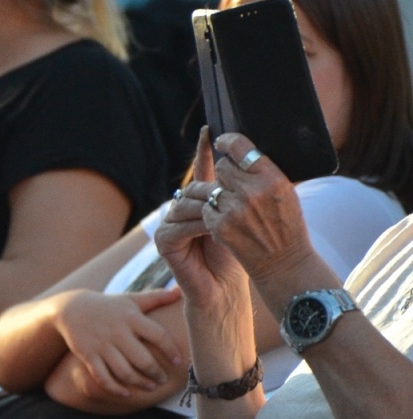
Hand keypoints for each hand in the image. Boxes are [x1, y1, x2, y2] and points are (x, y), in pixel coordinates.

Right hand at [53, 287, 185, 398]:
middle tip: (163, 380)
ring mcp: (101, 345)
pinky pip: (102, 377)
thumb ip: (156, 298)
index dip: (170, 350)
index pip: (158, 335)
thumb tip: (180, 290)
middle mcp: (117, 331)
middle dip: (156, 374)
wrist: (71, 308)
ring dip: (140, 383)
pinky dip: (115, 389)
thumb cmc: (109, 306)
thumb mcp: (131, 300)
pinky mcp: (88, 355)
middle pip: (142, 360)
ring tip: (150, 387)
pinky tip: (126, 393)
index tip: (177, 362)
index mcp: (131, 317)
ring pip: (124, 372)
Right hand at [155, 129, 247, 316]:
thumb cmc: (239, 256)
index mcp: (202, 201)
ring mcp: (170, 224)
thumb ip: (242, 196)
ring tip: (223, 218)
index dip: (204, 150)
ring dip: (207, 211)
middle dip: (211, 192)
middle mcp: (183, 209)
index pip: (202, 170)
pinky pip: (177, 225)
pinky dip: (196, 227)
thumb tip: (253, 168)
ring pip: (185, 205)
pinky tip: (210, 230)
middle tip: (229, 198)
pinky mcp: (164, 240)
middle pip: (193, 188)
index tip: (209, 130)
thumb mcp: (246, 219)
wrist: (225, 288)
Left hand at [203, 131, 317, 289]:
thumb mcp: (286, 193)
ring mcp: (234, 210)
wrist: (284, 263)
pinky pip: (207, 208)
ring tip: (234, 206)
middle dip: (225, 173)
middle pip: (222, 167)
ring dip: (219, 194)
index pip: (241, 147)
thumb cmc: (287, 226)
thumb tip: (242, 151)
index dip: (227, 141)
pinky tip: (229, 221)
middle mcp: (253, 192)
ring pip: (212, 188)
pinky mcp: (220, 225)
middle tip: (234, 184)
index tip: (221, 141)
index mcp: (273, 179)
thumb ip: (265, 173)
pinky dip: (214, 213)